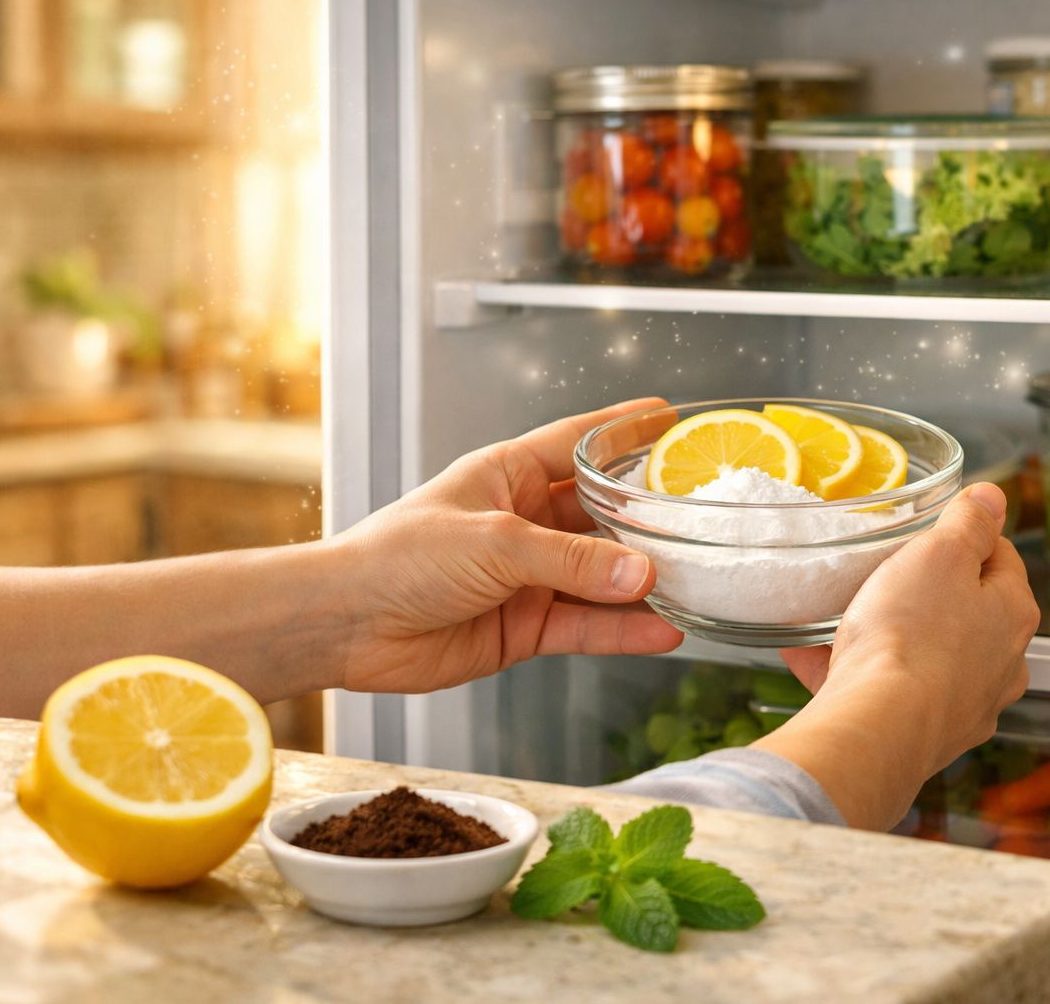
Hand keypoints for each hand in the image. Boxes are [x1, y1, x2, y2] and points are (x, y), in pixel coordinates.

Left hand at [326, 398, 682, 693]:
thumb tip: (642, 573)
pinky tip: (662, 633)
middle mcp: (523, 523)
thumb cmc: (399, 557)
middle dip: (649, 520)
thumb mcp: (495, 543)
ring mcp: (526, 578)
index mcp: (508, 475)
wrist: (347, 624)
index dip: (624, 429)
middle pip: (602, 516)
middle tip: (702, 519)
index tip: (670, 417)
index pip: (579, 442)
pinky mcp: (524, 628)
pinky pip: (586, 628)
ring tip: (697, 585)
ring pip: (601, 578)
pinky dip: (623, 632)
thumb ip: (572, 562)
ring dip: (643, 584)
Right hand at [753, 483, 1037, 828]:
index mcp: (1013, 614)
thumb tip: (993, 498)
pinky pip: (887, 692)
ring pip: (924, 655)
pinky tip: (805, 653)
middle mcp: (1001, 665)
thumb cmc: (912, 636)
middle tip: (882, 572)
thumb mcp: (939, 554)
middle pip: (964, 610)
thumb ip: (968, 522)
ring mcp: (964, 706)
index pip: (1000, 557)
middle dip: (924, 590)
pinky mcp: (923, 736)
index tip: (928, 530)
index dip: (964, 535)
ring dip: (885, 634)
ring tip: (834, 616)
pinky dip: (852, 671)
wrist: (877, 728)